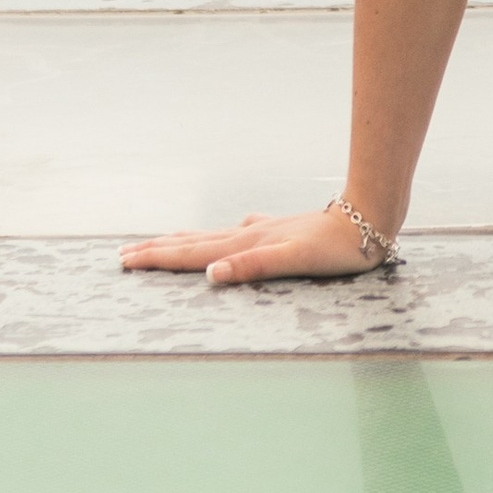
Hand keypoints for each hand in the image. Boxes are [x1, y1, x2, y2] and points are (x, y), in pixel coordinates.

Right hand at [120, 205, 392, 285]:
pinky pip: (238, 234)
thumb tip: (211, 274)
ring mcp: (264, 230)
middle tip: (123, 254)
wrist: (369, 219)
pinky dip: (222, 236)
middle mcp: (250, 234)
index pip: (193, 254)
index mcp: (247, 244)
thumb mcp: (295, 260)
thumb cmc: (336, 248)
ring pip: (212, 236)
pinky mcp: (281, 230)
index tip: (125, 261)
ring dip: (182, 241)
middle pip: (194, 243)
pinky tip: (233, 230)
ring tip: (160, 242)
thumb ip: (253, 266)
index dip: (158, 258)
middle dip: (158, 250)